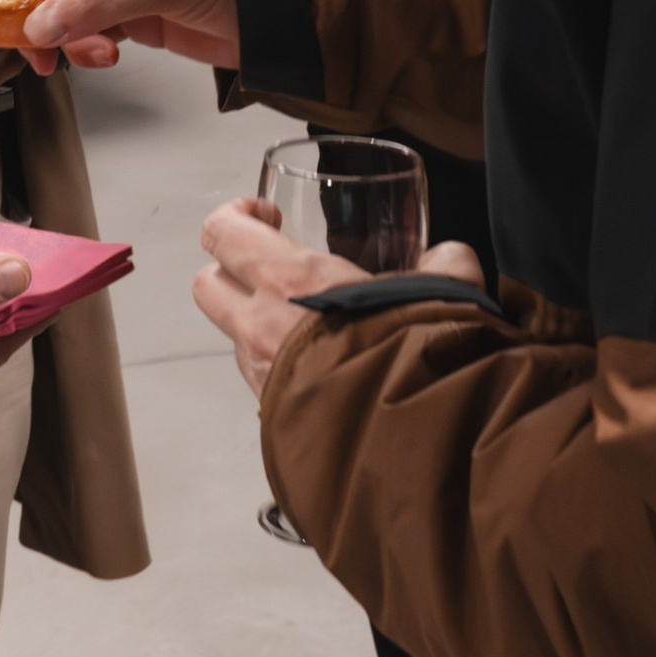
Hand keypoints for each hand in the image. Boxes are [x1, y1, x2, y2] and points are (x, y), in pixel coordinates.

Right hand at [0, 0, 239, 70]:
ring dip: (45, 32)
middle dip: (11, 2)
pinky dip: (76, 46)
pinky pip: (79, 27)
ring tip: (52, 56)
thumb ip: (95, 4)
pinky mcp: (127, 11)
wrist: (281, 11)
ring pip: (52, 3)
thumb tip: (39, 28)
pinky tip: (97, 56)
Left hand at [194, 198, 486, 398]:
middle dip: (231, 271)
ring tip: (312, 327)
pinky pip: (262, 380)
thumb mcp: (444, 292)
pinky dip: (282, 368)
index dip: (235, 215)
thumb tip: (448, 256)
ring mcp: (260, 374)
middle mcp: (258, 324)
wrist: (411, 441)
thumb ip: (446, 264)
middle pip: (206, 284)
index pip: (222, 232)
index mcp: (288, 279)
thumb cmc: (415, 359)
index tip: (267, 215)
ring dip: (259, 325)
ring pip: (234, 336)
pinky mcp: (271, 415)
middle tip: (271, 269)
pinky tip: (328, 369)